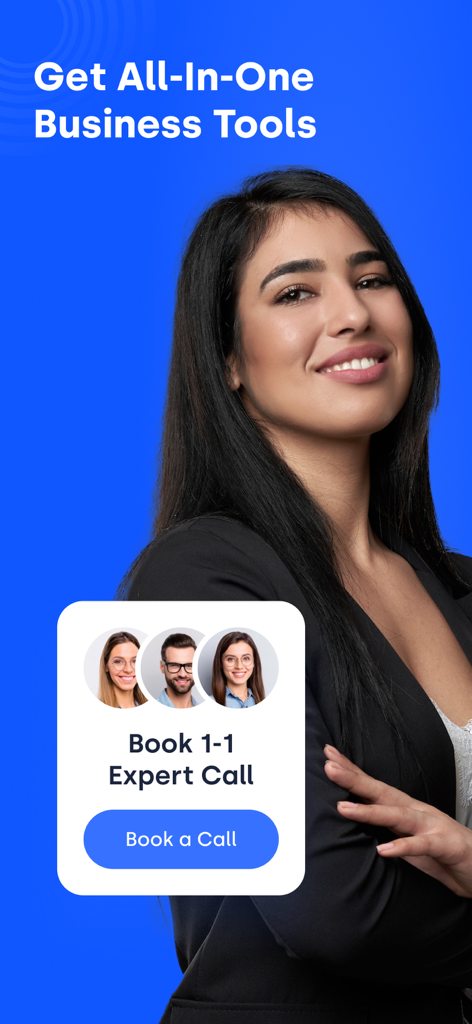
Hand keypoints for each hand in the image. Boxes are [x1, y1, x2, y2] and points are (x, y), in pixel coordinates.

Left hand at [323, 744, 471, 897]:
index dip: (352, 771)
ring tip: (344, 808)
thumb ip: (386, 827)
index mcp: (406, 808)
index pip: (374, 787)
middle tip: (329, 767)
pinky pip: (422, 845)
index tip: (328, 756)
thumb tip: (355, 817)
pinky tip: (385, 849)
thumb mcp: (408, 838)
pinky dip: (403, 846)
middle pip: (381, 792)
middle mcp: (417, 811)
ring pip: (398, 815)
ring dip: (370, 811)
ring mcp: (432, 826)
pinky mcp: (445, 845)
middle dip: (354, 779)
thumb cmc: (444, 852)